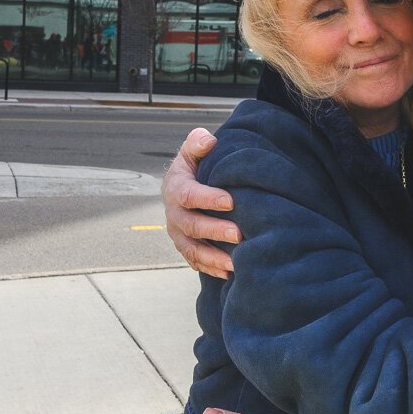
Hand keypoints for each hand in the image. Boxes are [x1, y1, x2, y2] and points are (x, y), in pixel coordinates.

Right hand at [163, 128, 239, 278]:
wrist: (186, 187)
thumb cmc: (196, 166)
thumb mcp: (193, 151)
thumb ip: (198, 143)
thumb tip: (208, 141)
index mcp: (175, 188)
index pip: (188, 194)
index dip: (208, 198)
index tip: (231, 201)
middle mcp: (173, 214)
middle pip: (190, 225)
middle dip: (214, 231)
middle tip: (239, 234)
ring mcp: (178, 234)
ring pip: (191, 249)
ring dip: (213, 257)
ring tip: (235, 263)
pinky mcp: (186, 248)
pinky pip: (195, 262)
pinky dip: (211, 269)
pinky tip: (231, 273)